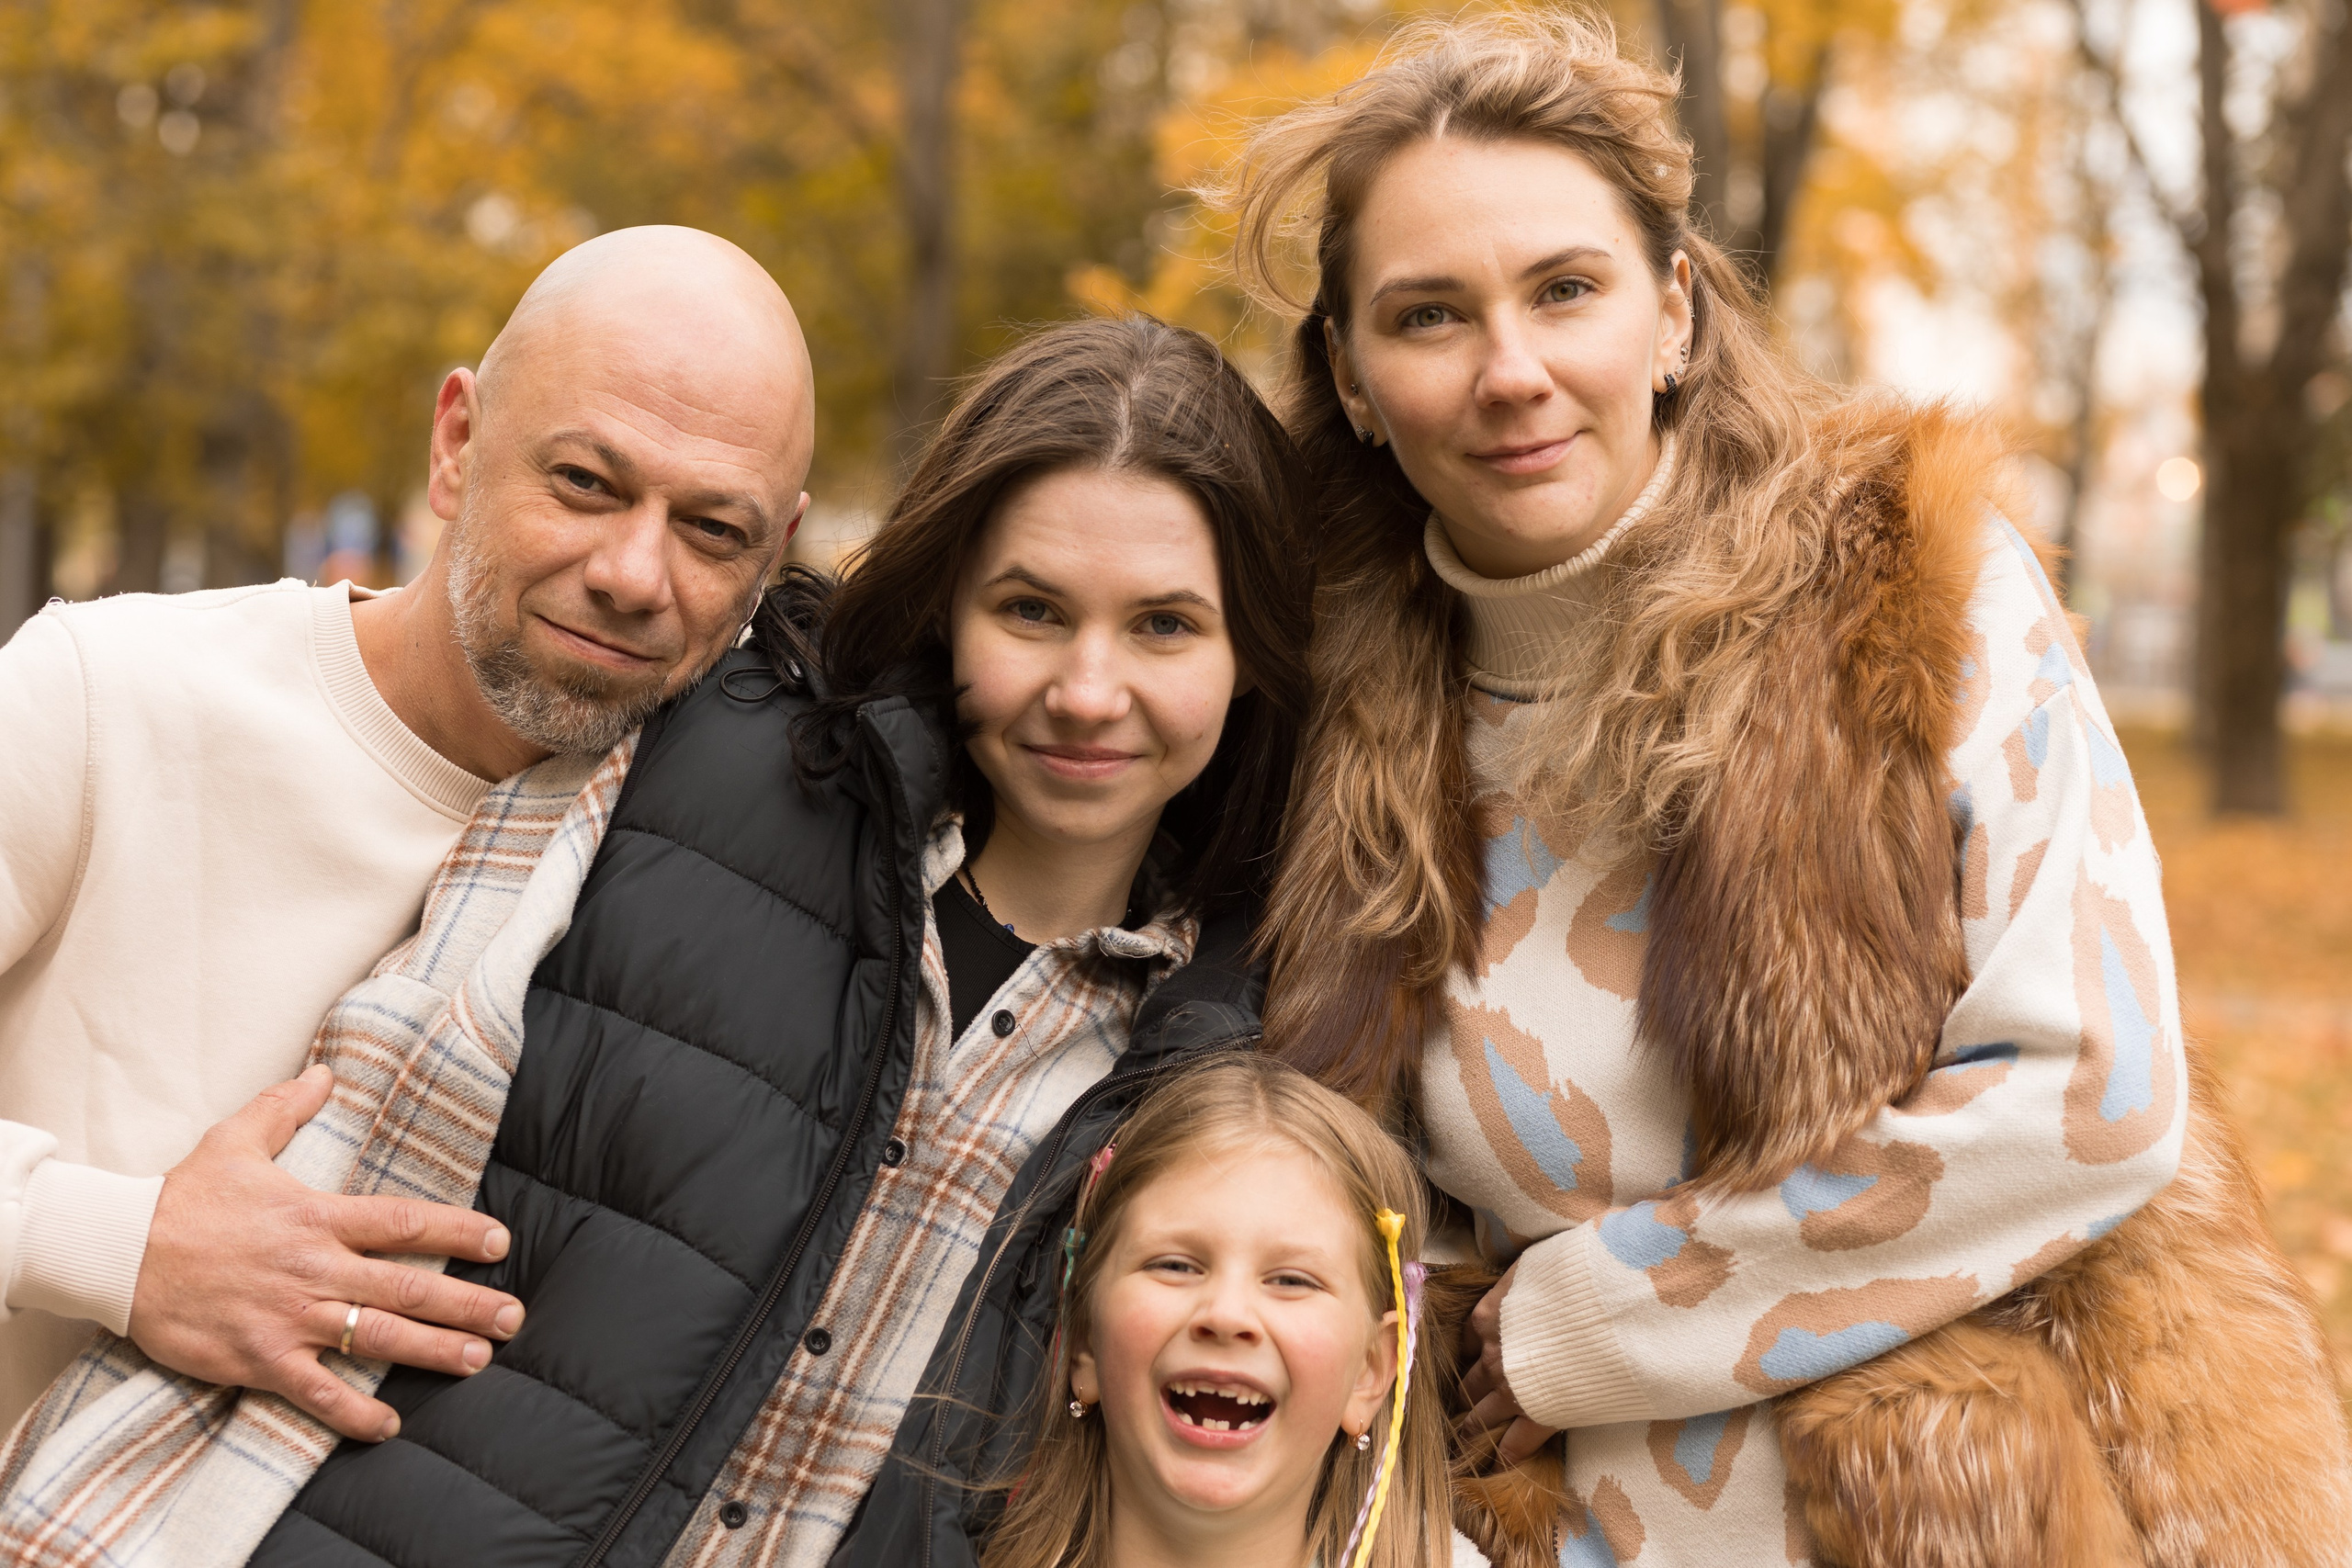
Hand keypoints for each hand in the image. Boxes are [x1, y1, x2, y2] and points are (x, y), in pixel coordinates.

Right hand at [127, 1065, 524, 1442]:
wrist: (116, 1252)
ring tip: (479, 1360)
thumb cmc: (180, 1198)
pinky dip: (353, 1412)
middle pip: (407, 1287)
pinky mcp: (258, 1358)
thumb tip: (325, 1071)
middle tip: (513, 1317)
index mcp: (317, 1217)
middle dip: (466, 1303)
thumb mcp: (235, 1139)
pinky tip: (389, 1425)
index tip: (499, 1242)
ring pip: (376, 1338)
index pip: (405, 1223)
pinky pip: (316, 1391)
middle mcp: (314, 1268)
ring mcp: (289, 1316)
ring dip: (432, 1352)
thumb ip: (286, 1107)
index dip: (458, 1232)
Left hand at [1458, 1262, 1560, 1465]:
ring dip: (1472, 1427)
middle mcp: (1492, 1355)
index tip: (1468, 1364)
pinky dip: (1506, 1455)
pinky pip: (1516, 1442)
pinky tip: (1499, 1463)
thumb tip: (1535, 1273)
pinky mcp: (1540, 1413)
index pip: (1466, 1342)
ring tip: (1464, 1440)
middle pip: (1470, 1382)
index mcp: (1488, 1317)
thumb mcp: (1538, 1266)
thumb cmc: (1572, 1278)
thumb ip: (1525, 1279)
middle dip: (1463, 1396)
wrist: (1599, 1309)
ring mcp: (1512, 1388)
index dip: (1468, 1356)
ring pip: (1481, 1414)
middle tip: (1455, 1410)